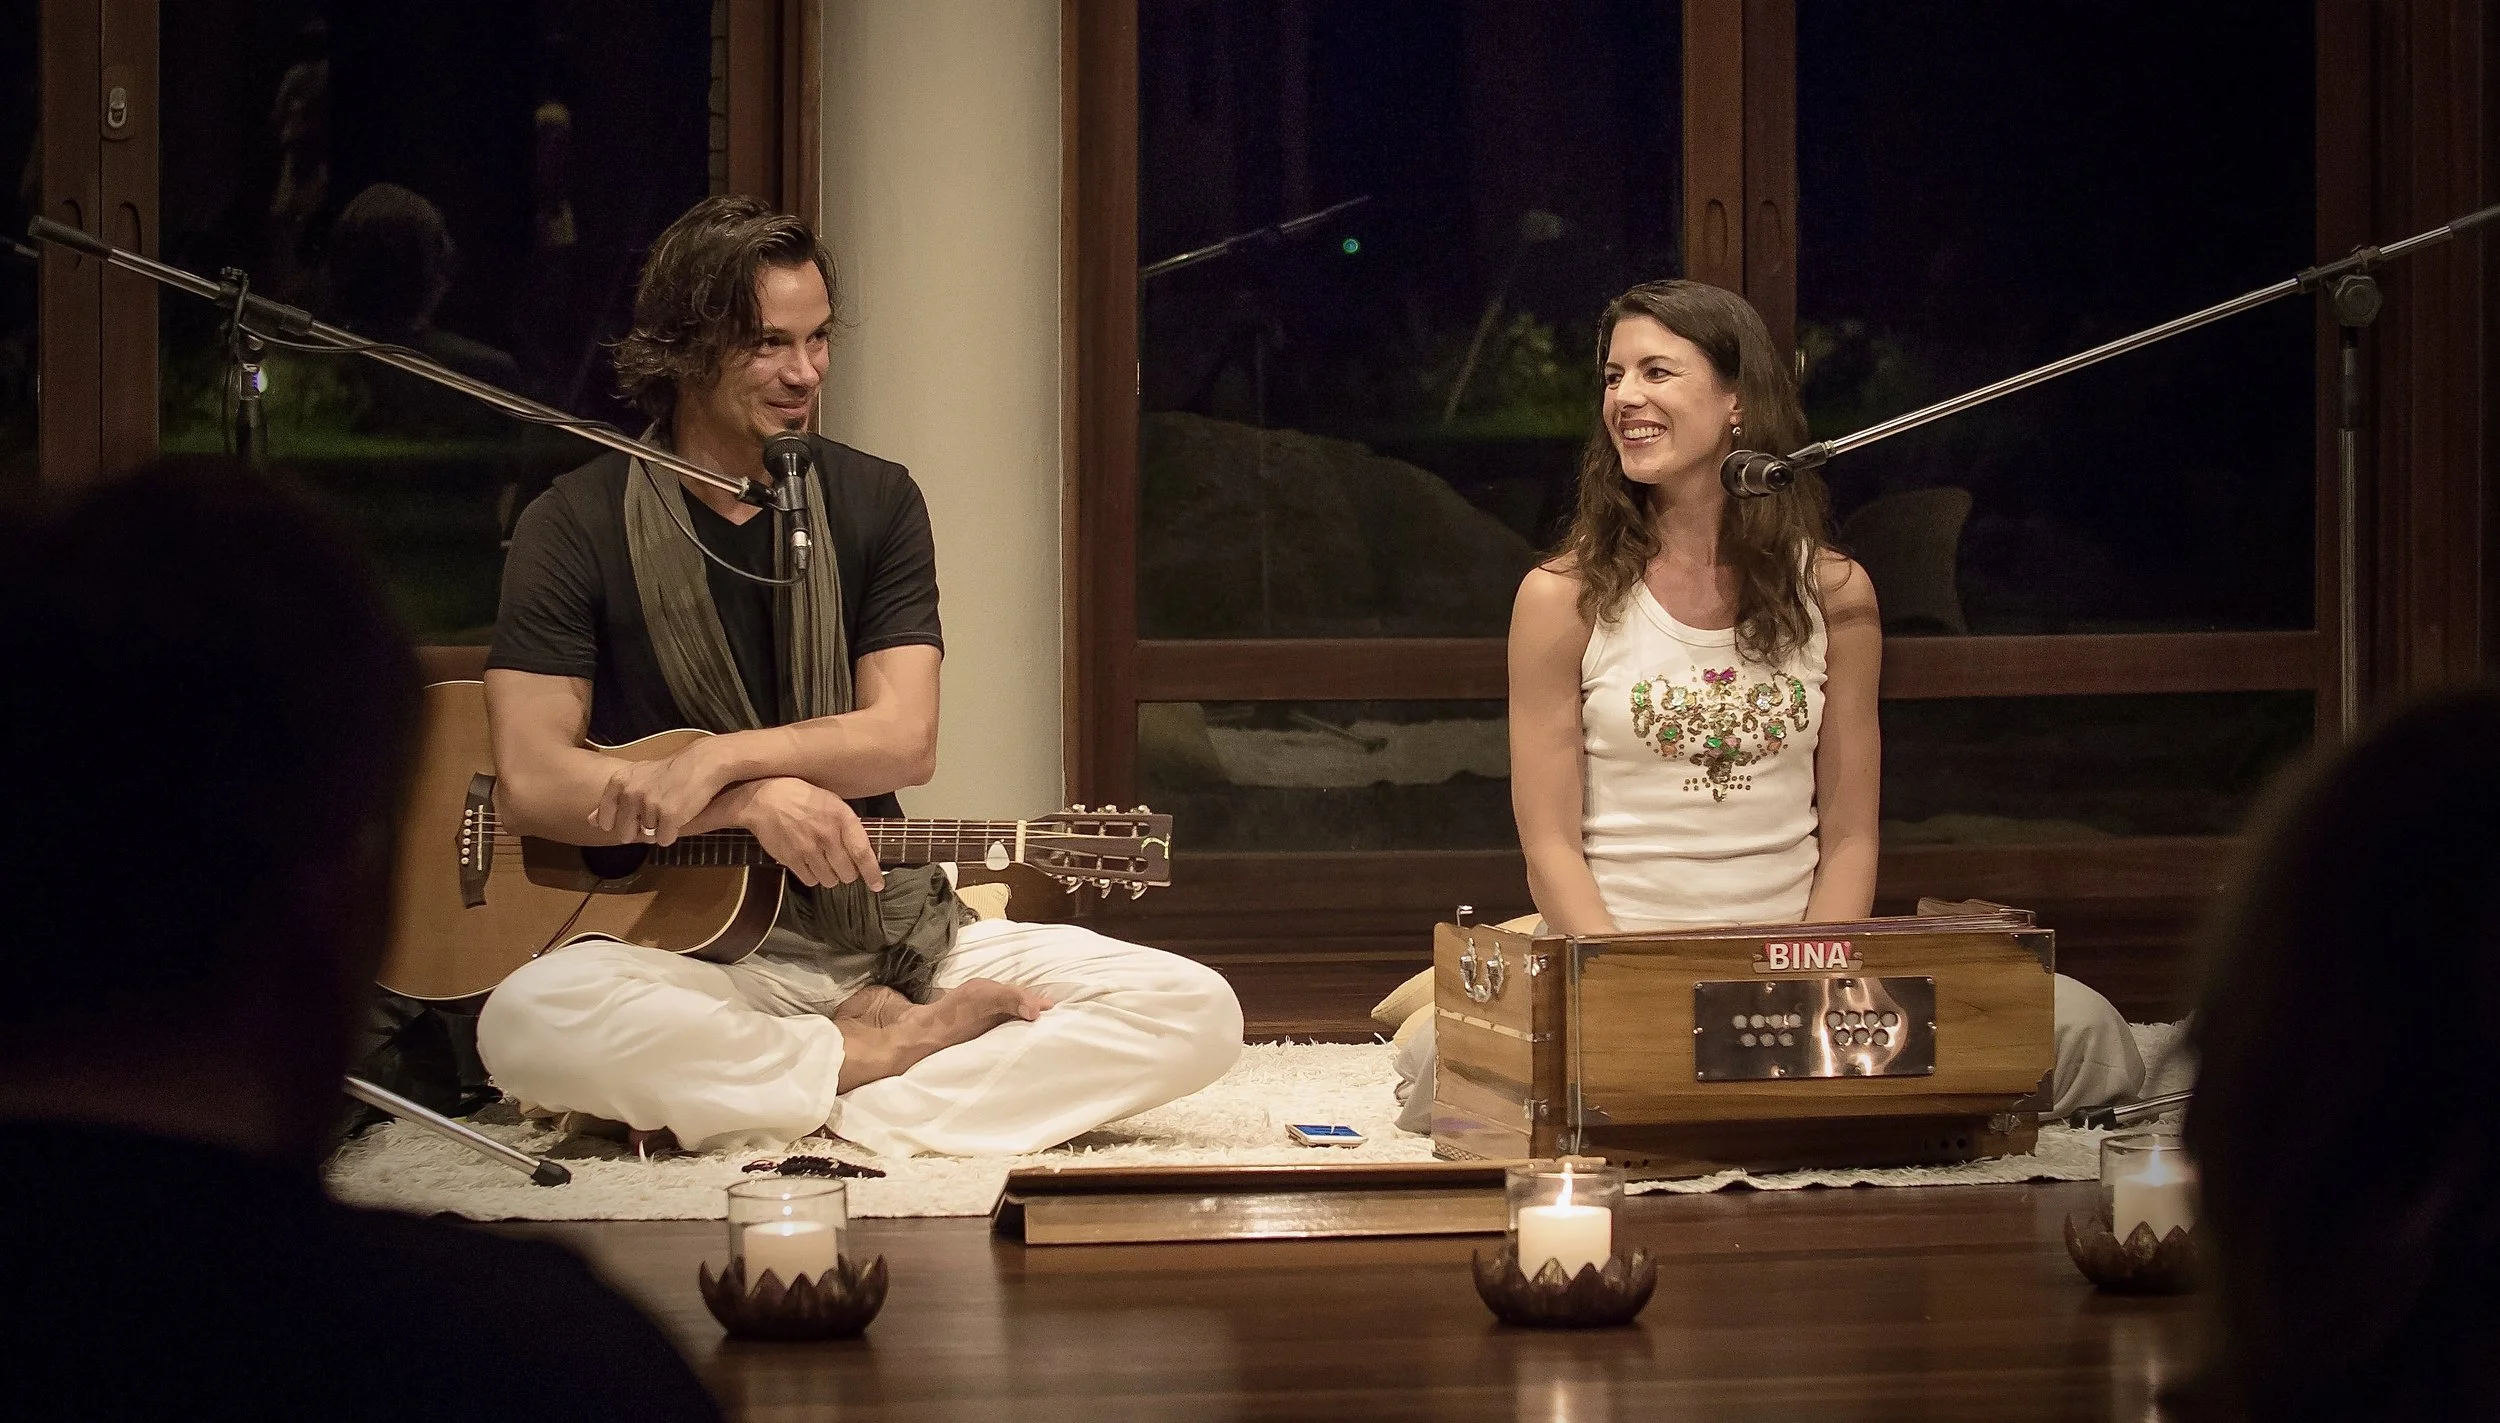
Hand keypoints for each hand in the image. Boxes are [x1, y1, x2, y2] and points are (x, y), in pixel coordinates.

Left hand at [588, 740, 733, 844]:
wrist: (703, 763)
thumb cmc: (668, 773)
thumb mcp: (634, 780)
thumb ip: (610, 802)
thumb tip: (589, 821)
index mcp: (618, 783)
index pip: (606, 821)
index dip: (621, 822)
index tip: (636, 812)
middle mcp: (631, 793)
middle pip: (625, 834)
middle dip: (641, 829)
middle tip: (657, 810)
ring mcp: (650, 804)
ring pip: (647, 837)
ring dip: (660, 829)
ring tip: (671, 808)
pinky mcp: (670, 816)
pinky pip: (664, 840)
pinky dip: (673, 833)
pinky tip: (680, 815)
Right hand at [732, 777, 884, 891]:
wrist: (765, 798)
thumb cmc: (801, 797)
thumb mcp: (832, 801)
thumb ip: (848, 824)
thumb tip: (862, 849)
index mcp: (842, 818)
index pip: (862, 852)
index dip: (872, 873)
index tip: (877, 885)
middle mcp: (827, 835)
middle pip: (848, 872)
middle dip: (849, 873)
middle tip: (844, 867)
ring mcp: (808, 848)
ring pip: (830, 880)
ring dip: (831, 876)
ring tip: (824, 863)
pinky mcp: (791, 858)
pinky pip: (810, 880)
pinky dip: (813, 877)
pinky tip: (809, 864)